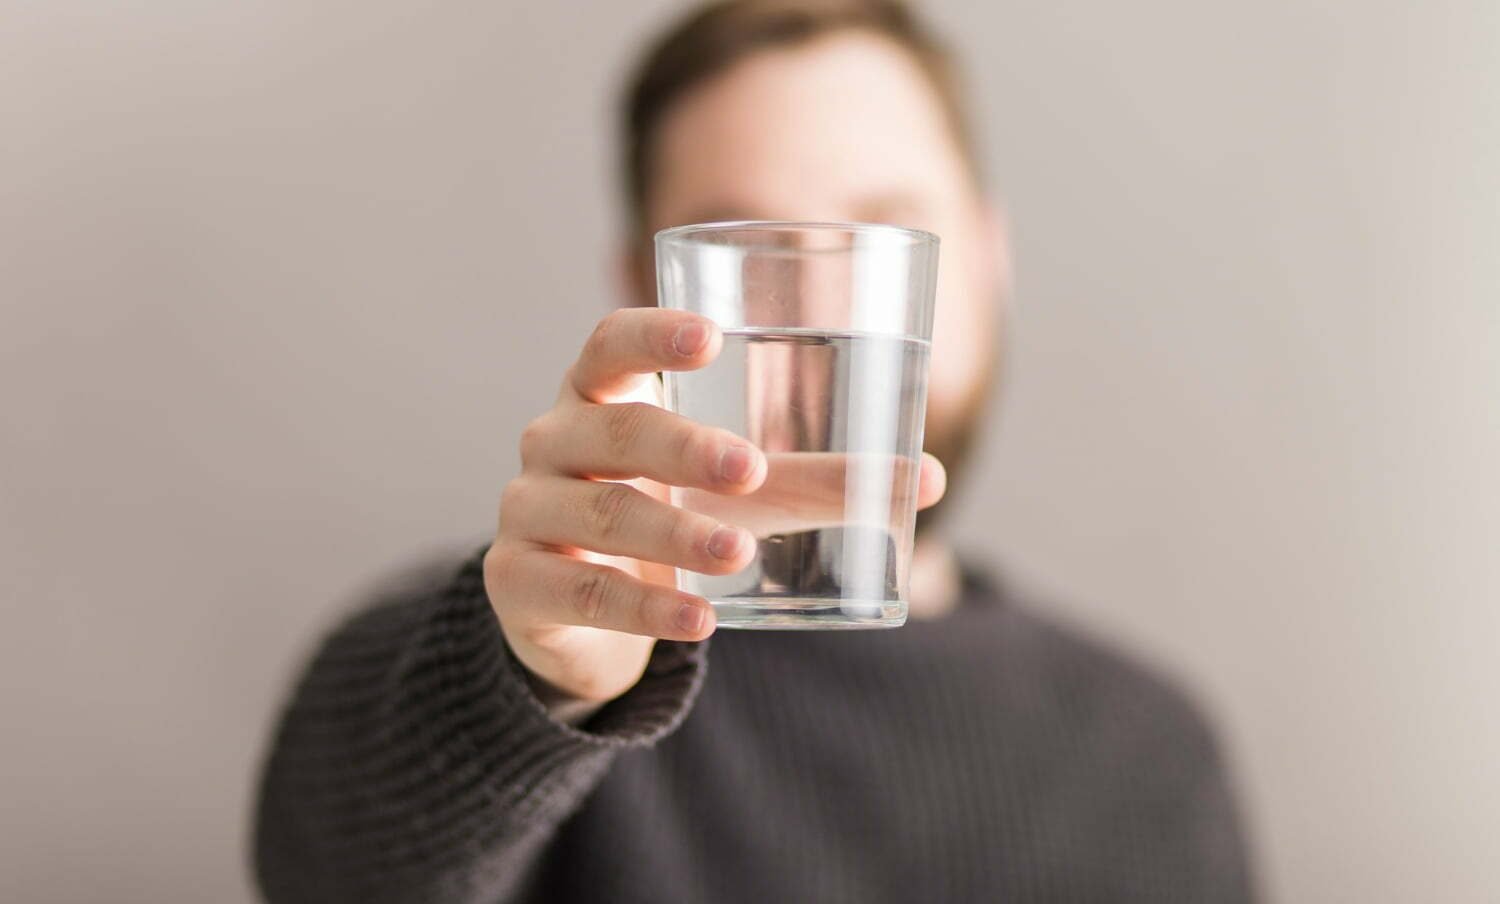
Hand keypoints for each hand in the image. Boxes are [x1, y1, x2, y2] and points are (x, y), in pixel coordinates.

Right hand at [484, 307, 945, 704]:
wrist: (573, 609)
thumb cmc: (663, 515)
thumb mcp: (730, 494)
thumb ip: (812, 481)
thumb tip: (928, 479)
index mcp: (599, 395)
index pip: (609, 345)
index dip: (652, 335)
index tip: (711, 336)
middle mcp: (552, 442)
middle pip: (614, 431)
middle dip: (684, 448)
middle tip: (751, 469)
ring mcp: (527, 512)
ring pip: (600, 515)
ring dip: (672, 535)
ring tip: (737, 556)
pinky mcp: (517, 583)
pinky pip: (582, 592)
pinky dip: (644, 607)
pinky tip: (697, 620)